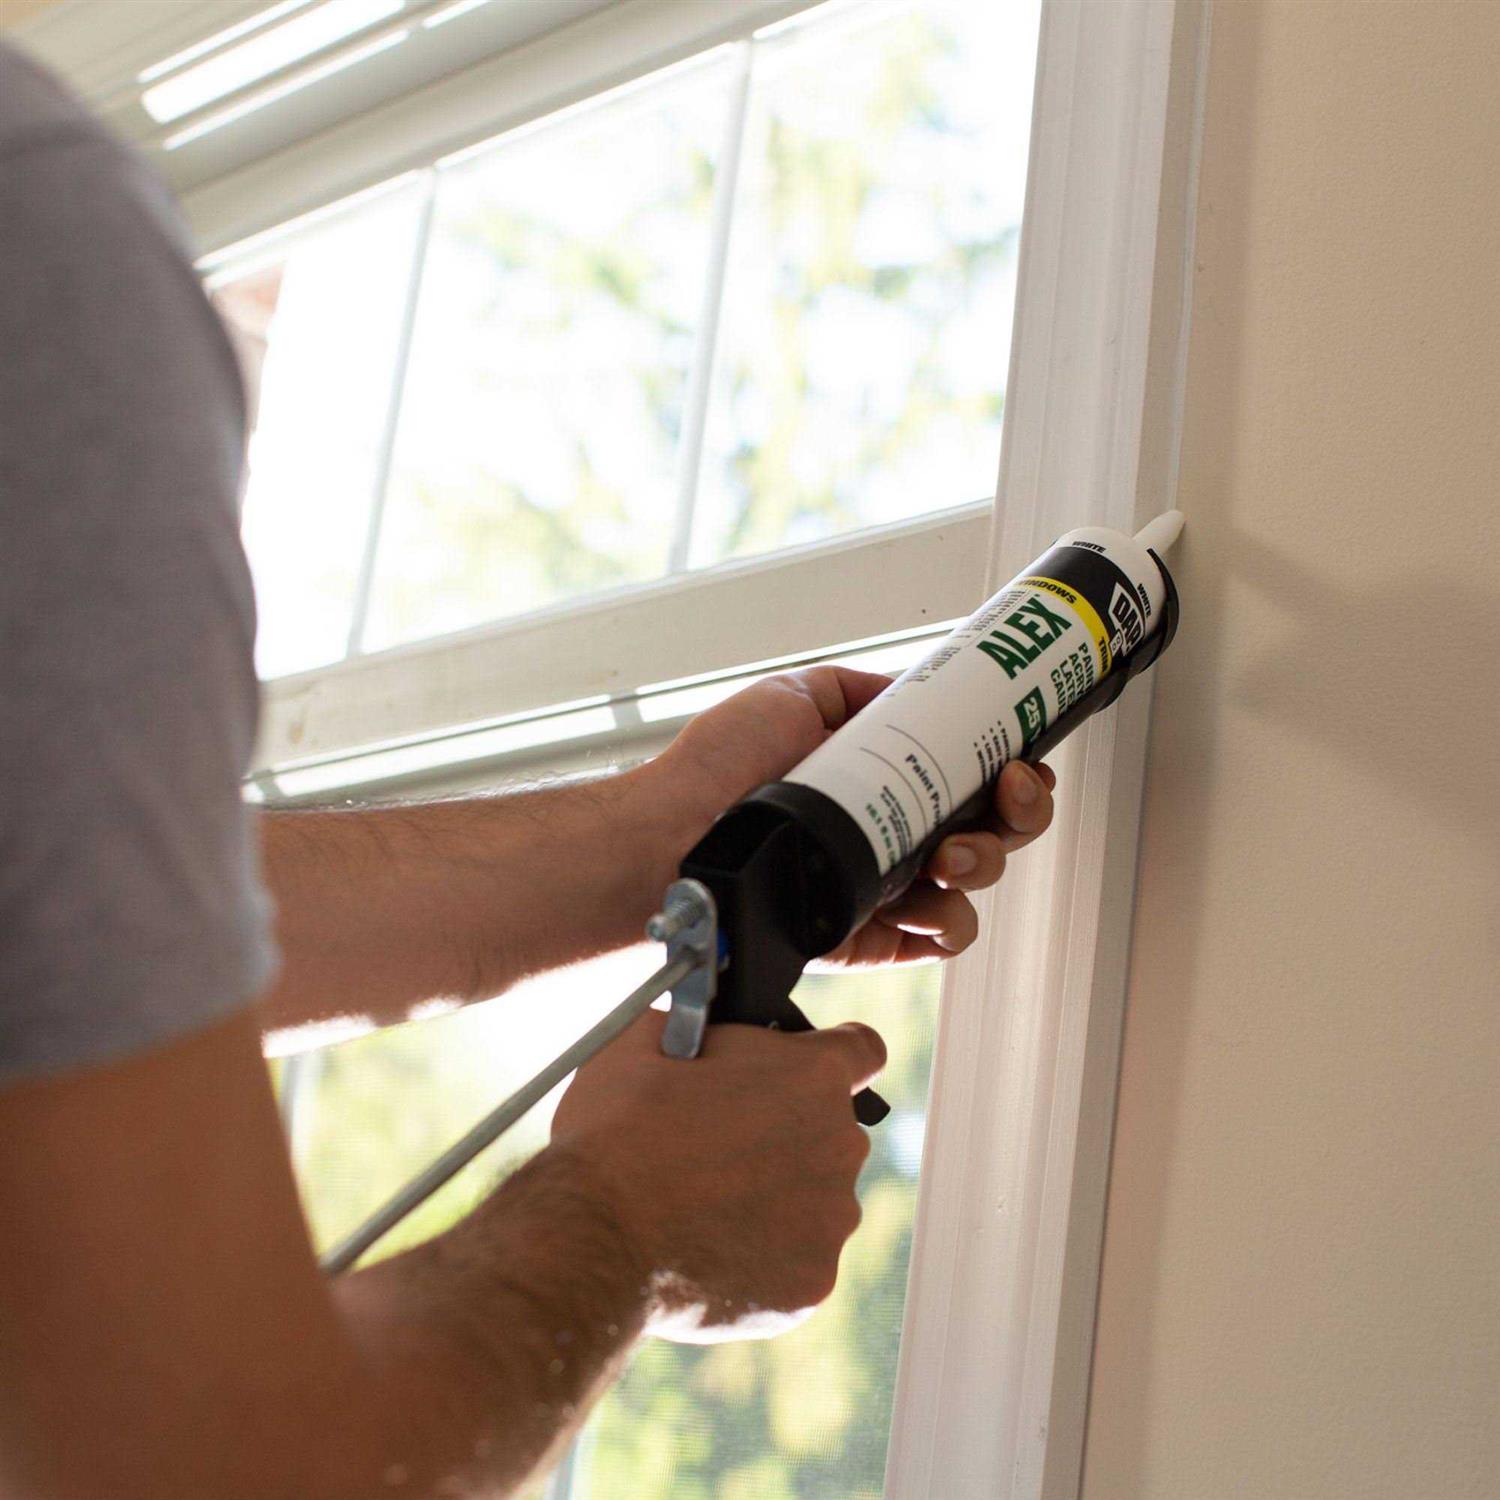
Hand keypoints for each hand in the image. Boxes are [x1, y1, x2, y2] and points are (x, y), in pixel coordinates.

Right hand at [550, 1009, 885, 1341]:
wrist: (593, 1237)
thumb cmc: (616, 1131)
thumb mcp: (644, 1039)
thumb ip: (696, 1025)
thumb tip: (694, 1028)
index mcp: (812, 1075)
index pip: (862, 1050)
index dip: (832, 1056)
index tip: (801, 1073)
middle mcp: (840, 1145)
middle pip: (831, 1132)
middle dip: (787, 1134)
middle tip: (719, 1146)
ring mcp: (831, 1221)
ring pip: (816, 1201)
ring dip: (775, 1200)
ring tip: (704, 1206)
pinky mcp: (812, 1285)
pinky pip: (794, 1262)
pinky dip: (761, 1259)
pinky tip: (707, 1252)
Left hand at [644, 666, 1057, 963]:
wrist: (674, 831)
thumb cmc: (718, 767)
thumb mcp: (796, 695)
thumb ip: (860, 690)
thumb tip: (918, 689)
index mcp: (888, 777)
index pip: (975, 774)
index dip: (1014, 767)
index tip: (1017, 757)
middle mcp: (897, 831)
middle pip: (997, 828)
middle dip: (1020, 812)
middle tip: (1001, 795)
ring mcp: (889, 885)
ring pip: (978, 883)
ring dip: (983, 862)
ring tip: (944, 855)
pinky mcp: (873, 936)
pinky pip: (945, 938)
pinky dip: (950, 922)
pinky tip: (925, 900)